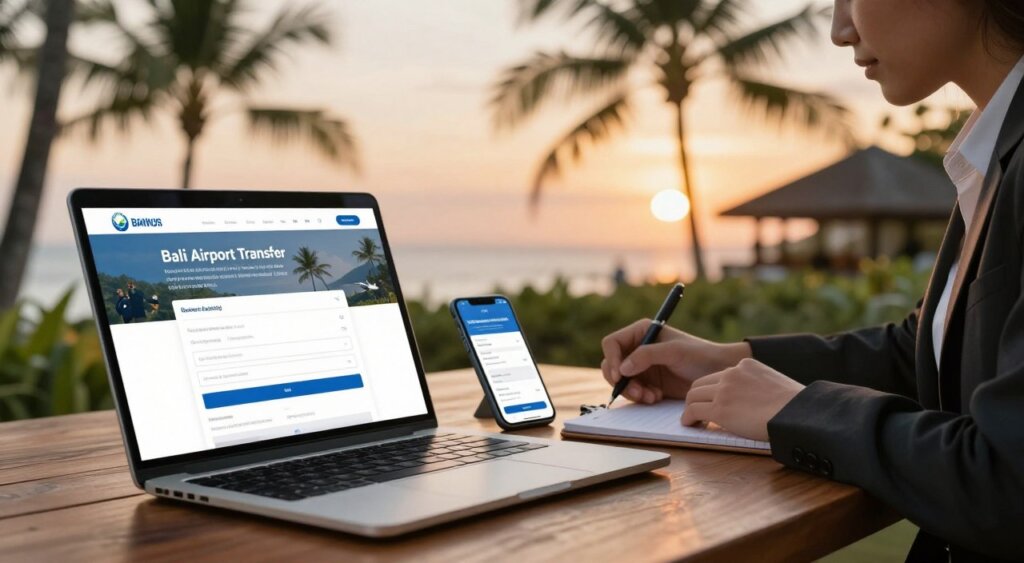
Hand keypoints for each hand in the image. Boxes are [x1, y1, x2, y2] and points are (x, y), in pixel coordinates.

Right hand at [600, 319, 751, 403]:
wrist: (717, 372)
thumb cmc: (699, 355)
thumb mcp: (674, 352)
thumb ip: (646, 356)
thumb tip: (622, 368)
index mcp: (641, 332)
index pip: (612, 343)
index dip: (612, 359)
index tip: (620, 375)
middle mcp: (637, 348)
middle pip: (612, 364)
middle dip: (621, 381)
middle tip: (637, 393)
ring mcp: (641, 366)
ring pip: (620, 381)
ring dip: (631, 391)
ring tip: (651, 397)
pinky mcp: (648, 382)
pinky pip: (632, 391)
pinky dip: (640, 397)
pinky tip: (656, 397)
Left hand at [681, 358, 804, 440]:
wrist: (797, 414)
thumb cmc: (794, 406)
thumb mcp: (775, 385)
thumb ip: (758, 387)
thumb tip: (756, 402)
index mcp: (746, 365)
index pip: (719, 375)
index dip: (713, 390)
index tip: (713, 400)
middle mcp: (732, 374)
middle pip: (701, 383)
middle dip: (697, 397)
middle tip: (697, 410)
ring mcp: (724, 391)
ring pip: (693, 396)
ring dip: (690, 407)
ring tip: (692, 419)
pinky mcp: (720, 410)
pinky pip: (693, 411)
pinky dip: (688, 418)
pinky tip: (688, 424)